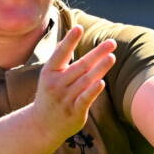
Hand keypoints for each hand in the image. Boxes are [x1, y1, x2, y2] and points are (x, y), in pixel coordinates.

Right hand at [33, 25, 115, 142]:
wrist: (42, 125)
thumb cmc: (51, 95)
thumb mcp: (51, 76)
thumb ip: (64, 60)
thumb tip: (77, 37)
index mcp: (49, 73)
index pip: (60, 54)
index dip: (69, 41)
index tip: (79, 27)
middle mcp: (56, 84)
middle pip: (80, 66)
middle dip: (96, 53)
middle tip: (111, 42)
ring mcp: (65, 99)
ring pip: (85, 80)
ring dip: (100, 68)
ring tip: (112, 57)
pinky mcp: (74, 112)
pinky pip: (85, 99)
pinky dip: (93, 91)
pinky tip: (102, 82)